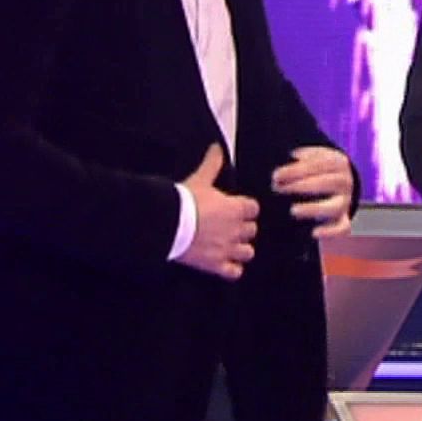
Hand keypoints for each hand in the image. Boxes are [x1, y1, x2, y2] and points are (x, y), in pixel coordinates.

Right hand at [175, 144, 258, 279]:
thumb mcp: (200, 179)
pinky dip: (231, 269)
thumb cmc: (184, 201)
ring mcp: (228, 249)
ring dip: (241, 250)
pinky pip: (234, 272)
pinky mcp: (216, 265)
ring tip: (229, 246)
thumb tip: (217, 147)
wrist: (167, 224)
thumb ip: (212, 164)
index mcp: (236, 208)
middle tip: (230, 227)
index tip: (237, 209)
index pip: (253, 208)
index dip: (245, 209)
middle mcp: (237, 229)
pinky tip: (224, 265)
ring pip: (247, 253)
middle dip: (243, 229)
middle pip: (252, 230)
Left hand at [273, 146, 354, 238]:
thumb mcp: (312, 158)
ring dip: (313, 208)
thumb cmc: (315, 170)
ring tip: (293, 211)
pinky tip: (314, 233)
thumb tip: (292, 157)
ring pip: (334, 207)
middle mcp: (345, 182)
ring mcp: (345, 202)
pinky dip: (330, 232)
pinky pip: (342, 228)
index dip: (297, 170)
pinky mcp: (343, 220)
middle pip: (328, 183)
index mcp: (338, 163)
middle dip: (301, 186)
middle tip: (278, 189)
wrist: (336, 185)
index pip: (320, 164)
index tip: (276, 175)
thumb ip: (303, 158)